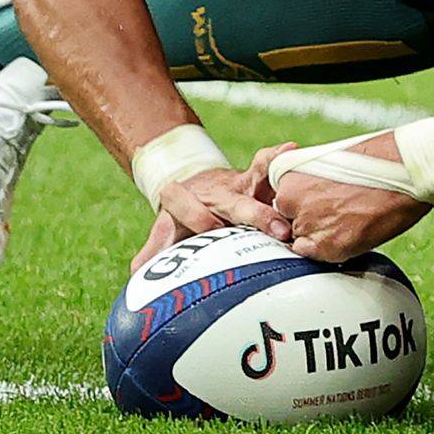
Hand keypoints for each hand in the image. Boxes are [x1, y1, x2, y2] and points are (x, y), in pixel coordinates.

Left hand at [128, 159, 288, 266]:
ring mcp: (239, 184)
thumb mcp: (165, 234)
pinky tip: (295, 153)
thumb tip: (137, 280)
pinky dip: (282, 158)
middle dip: (255, 214)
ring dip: (274, 185)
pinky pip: (270, 165)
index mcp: (184, 201)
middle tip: (278, 230)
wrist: (194, 185)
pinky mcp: (257, 179)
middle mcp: (215, 192)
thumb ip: (152, 255)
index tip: (213, 228)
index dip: (198, 214)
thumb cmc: (182, 221)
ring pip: (256, 176)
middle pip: (233, 201)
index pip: (185, 203)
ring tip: (293, 189)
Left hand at [252, 138, 433, 261]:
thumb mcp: (329, 162)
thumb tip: (311, 200)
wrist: (404, 173)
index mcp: (287, 175)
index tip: (320, 204)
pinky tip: (352, 232)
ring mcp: (308, 225)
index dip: (303, 205)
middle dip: (310, 221)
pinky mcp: (327, 248)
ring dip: (321, 236)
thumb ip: (310, 183)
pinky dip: (332, 250)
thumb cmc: (375, 161)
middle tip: (339, 212)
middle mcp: (290, 201)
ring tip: (349, 221)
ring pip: (304, 241)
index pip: (282, 202)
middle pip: (290, 222)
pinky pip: (320, 257)